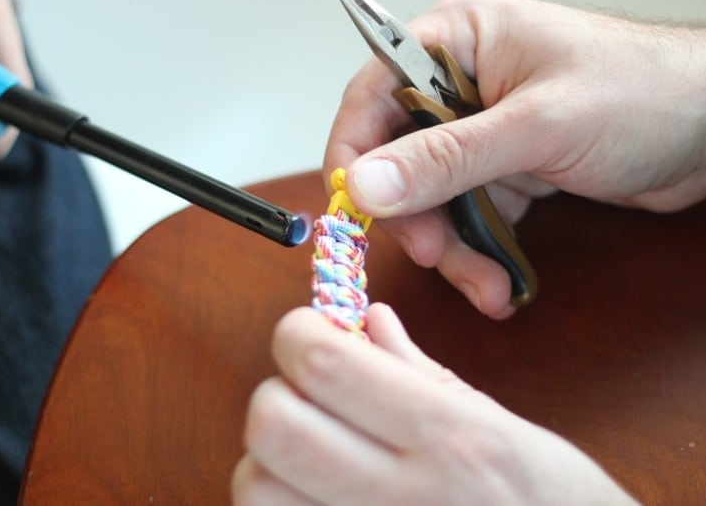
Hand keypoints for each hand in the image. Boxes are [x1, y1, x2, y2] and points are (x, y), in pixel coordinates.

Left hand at [232, 305, 636, 504]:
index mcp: (448, 434)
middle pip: (273, 425)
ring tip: (307, 460)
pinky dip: (281, 504)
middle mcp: (405, 495)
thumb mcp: (500, 423)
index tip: (309, 333)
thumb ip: (420, 369)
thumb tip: (367, 319)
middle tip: (307, 398)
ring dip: (266, 464)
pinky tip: (315, 497)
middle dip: (276, 396)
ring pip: (256, 489)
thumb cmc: (551, 499)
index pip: (323, 362)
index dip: (297, 333)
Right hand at [324, 0, 705, 317]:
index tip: (356, 210)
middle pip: (397, 159)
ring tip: (485, 284)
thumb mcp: (537, 126)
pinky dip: (479, 254)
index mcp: (454, 42)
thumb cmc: (643, 92)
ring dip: (453, 249)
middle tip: (439, 255)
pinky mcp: (501, 168)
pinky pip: (468, 217)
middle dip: (417, 217)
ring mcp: (479, 130)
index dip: (355, 154)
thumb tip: (365, 184)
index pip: (373, 96)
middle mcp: (457, 84)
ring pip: (431, 199)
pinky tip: (499, 281)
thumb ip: (446, 158)